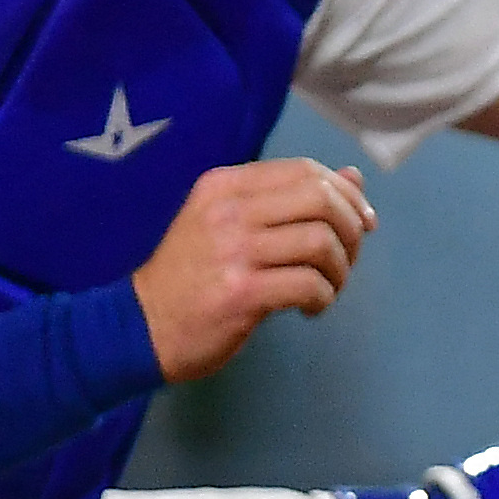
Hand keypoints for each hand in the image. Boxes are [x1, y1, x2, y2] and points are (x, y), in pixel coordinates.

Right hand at [132, 158, 373, 382]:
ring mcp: (232, 251)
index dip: (346, 194)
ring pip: (321, 241)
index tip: (361, 221)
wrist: (136, 327)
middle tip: (346, 259)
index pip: (305, 170)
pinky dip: (323, 297)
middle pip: (321, 199)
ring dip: (340, 269)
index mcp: (225, 185)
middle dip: (351, 229)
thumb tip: (354, 177)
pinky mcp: (240, 292)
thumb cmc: (190, 276)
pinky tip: (310, 308)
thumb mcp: (230, 223)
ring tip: (327, 288)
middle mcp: (228, 211)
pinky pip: (309, 284)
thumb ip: (289, 198)